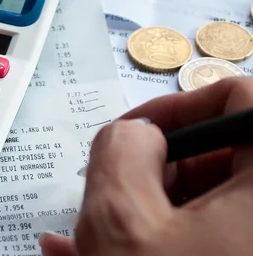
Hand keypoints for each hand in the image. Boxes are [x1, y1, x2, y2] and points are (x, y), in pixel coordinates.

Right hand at [40, 76, 252, 255]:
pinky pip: (211, 234)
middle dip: (156, 167)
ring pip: (212, 200)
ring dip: (149, 207)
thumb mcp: (121, 220)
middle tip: (120, 192)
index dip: (180, 105)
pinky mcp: (244, 255)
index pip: (240, 99)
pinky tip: (114, 249)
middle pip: (223, 152)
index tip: (140, 134)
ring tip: (100, 230)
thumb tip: (135, 135)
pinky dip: (163, 235)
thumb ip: (119, 150)